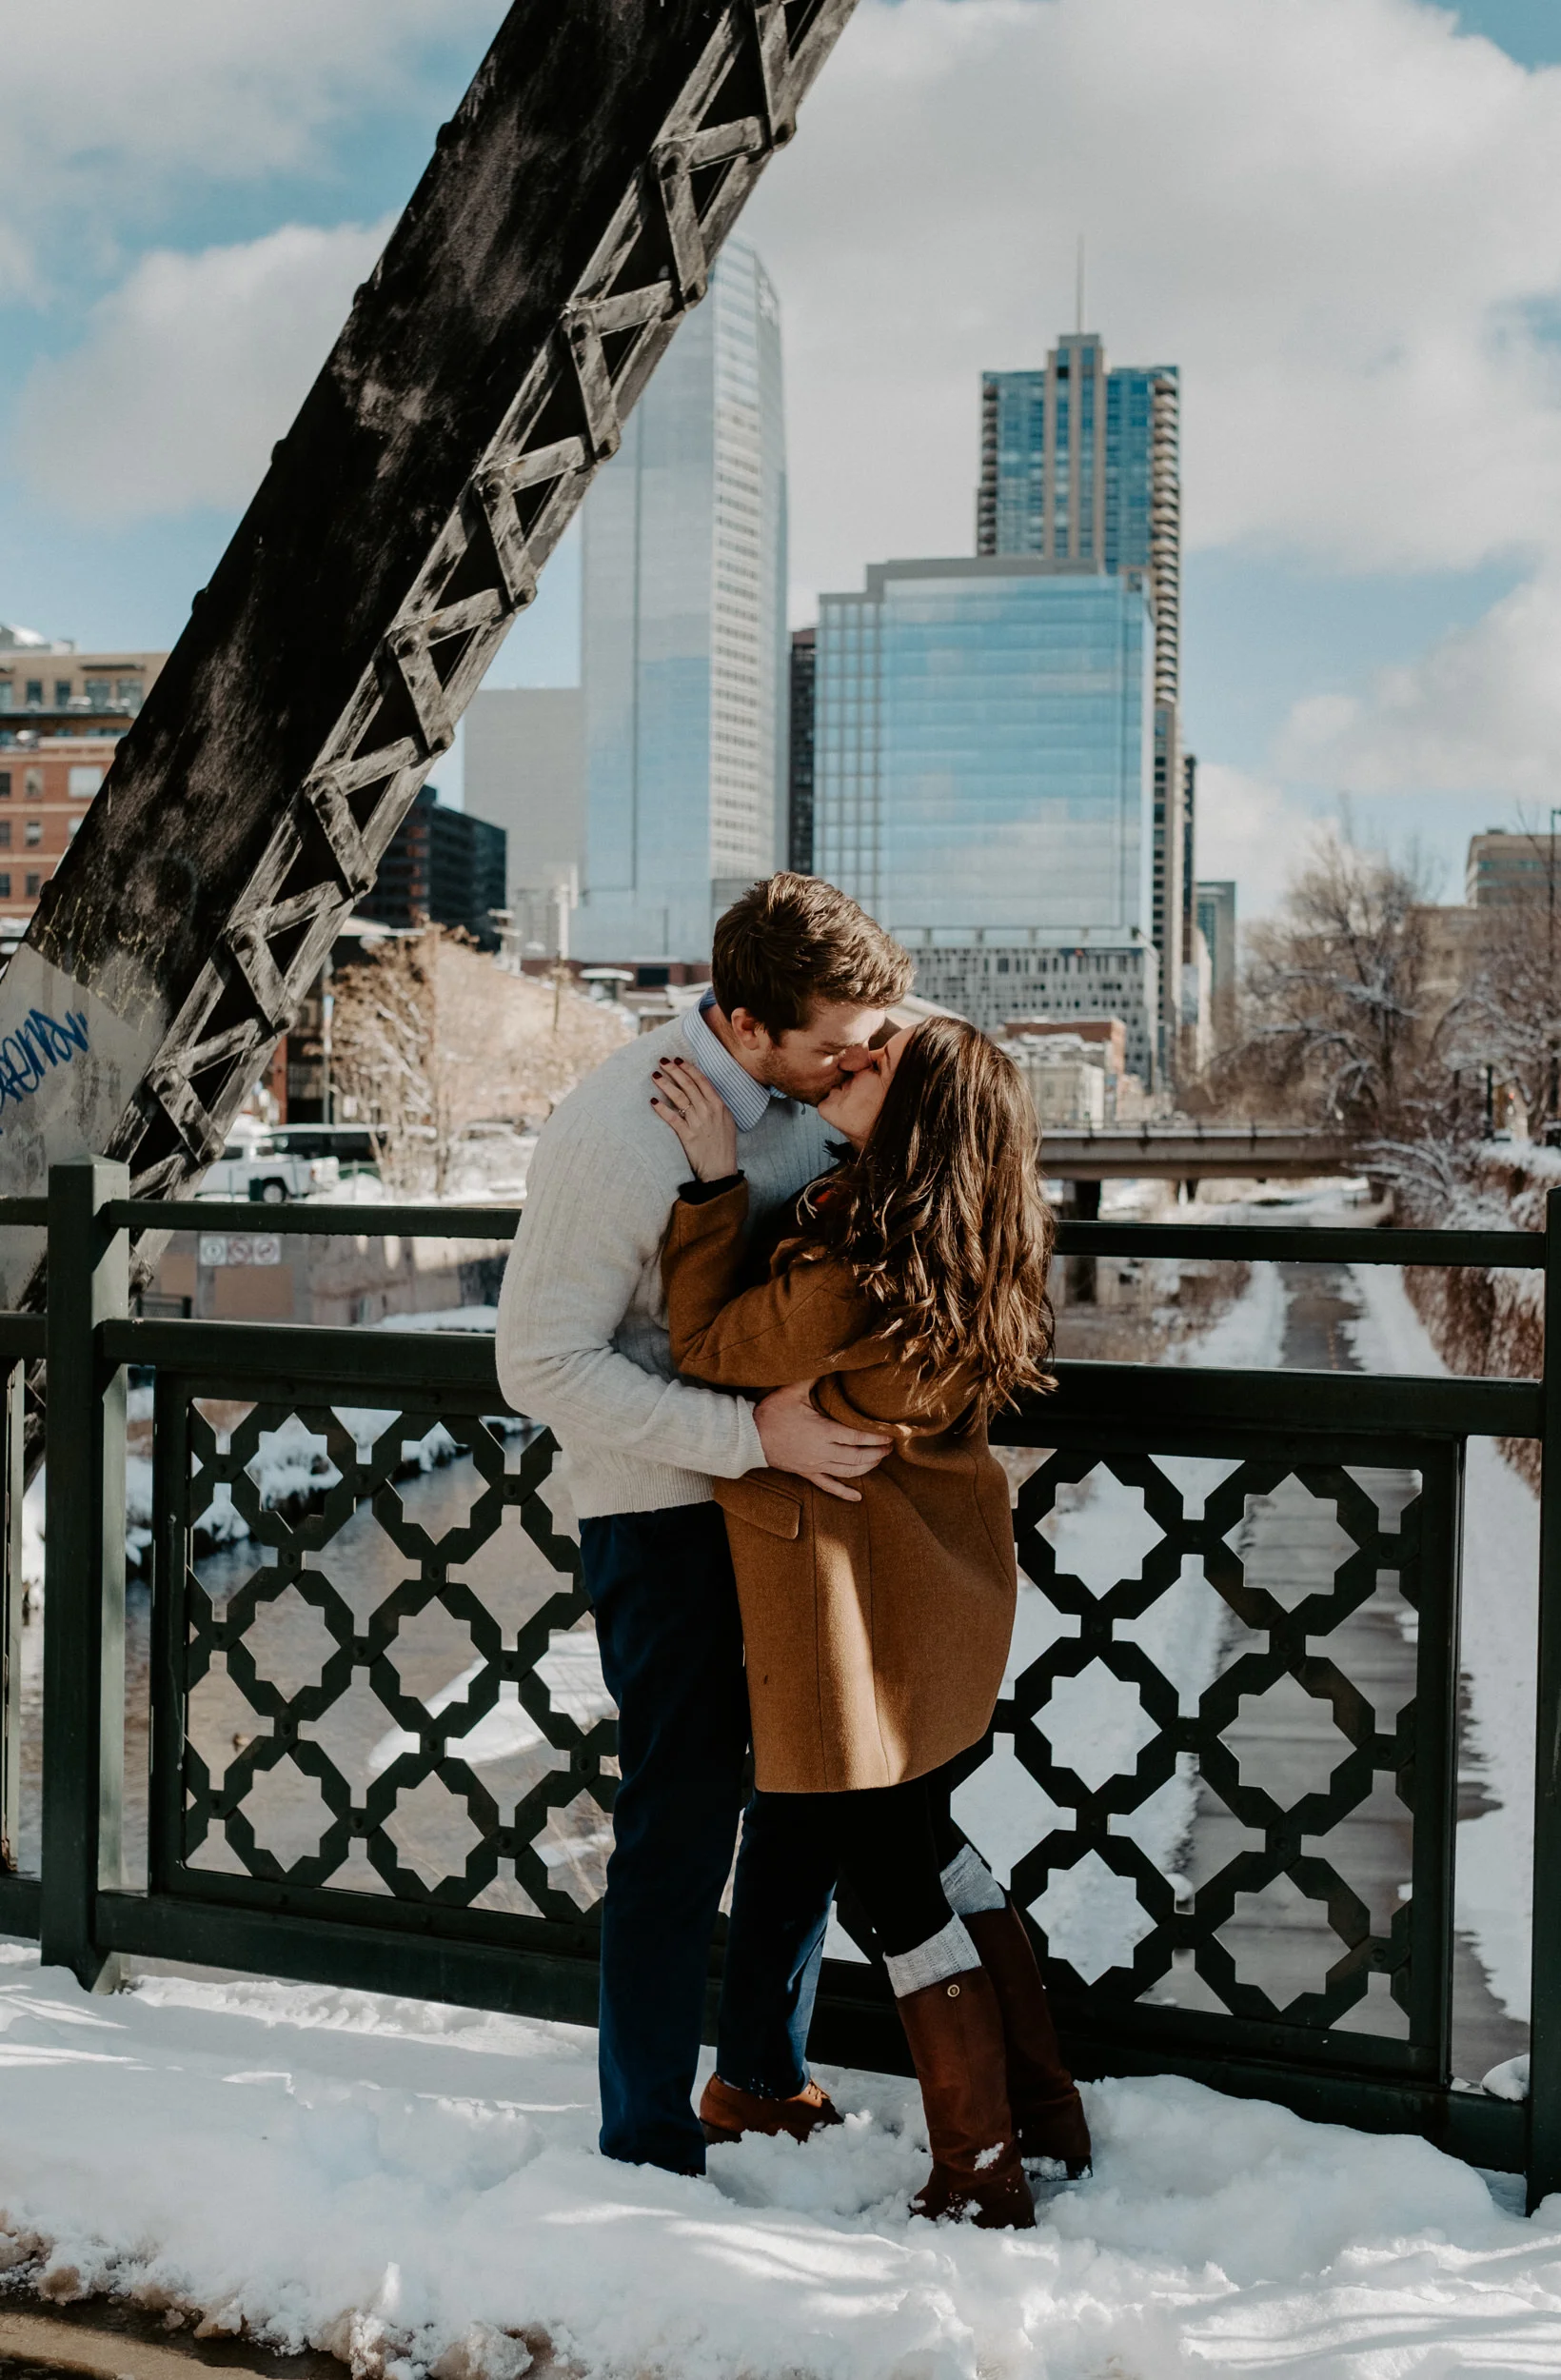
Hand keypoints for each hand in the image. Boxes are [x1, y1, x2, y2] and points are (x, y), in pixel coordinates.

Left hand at [651, 1056, 738, 1181]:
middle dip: (674, 1071)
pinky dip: (662, 1109)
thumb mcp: (726, 1120)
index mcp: (719, 1105)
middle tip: (662, 1061)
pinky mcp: (688, 1136)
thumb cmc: (724, 1145)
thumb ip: (715, 1105)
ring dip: (666, 1085)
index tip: (677, 1060)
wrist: (720, 1169)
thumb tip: (701, 1091)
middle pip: (689, 1085)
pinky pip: (673, 1119)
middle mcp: (708, 1111)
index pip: (702, 1081)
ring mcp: (698, 1123)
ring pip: (679, 1098)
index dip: (688, 1069)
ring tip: (655, 1076)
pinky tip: (653, 1101)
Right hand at [755, 1379, 891, 1503]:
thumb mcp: (792, 1391)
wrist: (749, 1436)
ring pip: (848, 1472)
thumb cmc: (771, 1413)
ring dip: (867, 1468)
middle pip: (858, 1457)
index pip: (857, 1437)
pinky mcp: (806, 1473)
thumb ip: (813, 1378)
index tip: (890, 1436)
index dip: (876, 1438)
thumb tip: (831, 1362)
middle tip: (890, 1448)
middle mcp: (822, 1452)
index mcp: (823, 1432)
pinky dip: (844, 1493)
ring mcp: (815, 1465)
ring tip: (879, 1460)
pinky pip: (828, 1486)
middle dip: (877, 1453)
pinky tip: (857, 1498)